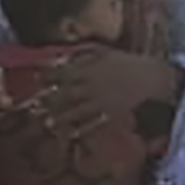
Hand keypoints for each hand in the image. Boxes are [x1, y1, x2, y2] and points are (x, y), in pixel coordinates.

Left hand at [34, 47, 176, 139]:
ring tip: (46, 121)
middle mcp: (91, 86)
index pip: (63, 73)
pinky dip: (80, 126)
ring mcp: (100, 101)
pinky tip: (70, 132)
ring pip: (76, 109)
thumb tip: (63, 56)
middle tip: (33, 105)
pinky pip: (93, 120)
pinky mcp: (110, 113)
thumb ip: (83, 54)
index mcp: (89, 69)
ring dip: (60, 116)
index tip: (35, 77)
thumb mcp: (103, 52)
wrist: (150, 78)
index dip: (48, 75)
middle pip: (66, 93)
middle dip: (49, 99)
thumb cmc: (127, 62)